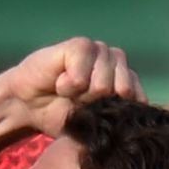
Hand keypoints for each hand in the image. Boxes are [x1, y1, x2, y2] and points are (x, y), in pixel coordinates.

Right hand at [3, 36, 146, 136]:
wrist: (28, 107)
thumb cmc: (63, 116)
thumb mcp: (96, 124)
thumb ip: (120, 116)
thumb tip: (140, 115)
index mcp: (125, 81)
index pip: (139, 98)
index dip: (116, 112)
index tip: (97, 115)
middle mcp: (116, 63)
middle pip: (124, 90)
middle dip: (99, 105)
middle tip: (80, 103)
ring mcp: (100, 51)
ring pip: (104, 82)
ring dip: (82, 95)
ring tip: (68, 93)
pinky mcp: (81, 45)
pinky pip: (83, 72)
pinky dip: (69, 85)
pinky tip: (60, 84)